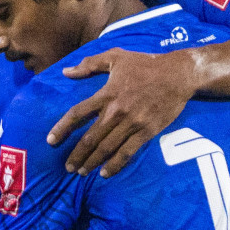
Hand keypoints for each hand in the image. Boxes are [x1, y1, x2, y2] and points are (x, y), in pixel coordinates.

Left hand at [49, 47, 201, 176]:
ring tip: (82, 171)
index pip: (78, 113)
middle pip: (90, 138)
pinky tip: (105, 173)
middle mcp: (116, 112)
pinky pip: (128, 152)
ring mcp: (132, 123)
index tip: (50, 140)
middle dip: (77, 154)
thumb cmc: (146, 64)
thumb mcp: (116, 57)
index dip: (62, 127)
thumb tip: (66, 72)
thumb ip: (89, 64)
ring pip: (107, 148)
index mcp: (106, 94)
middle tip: (68, 166)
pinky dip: (115, 164)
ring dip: (92, 162)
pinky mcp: (147, 132)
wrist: (179, 74)